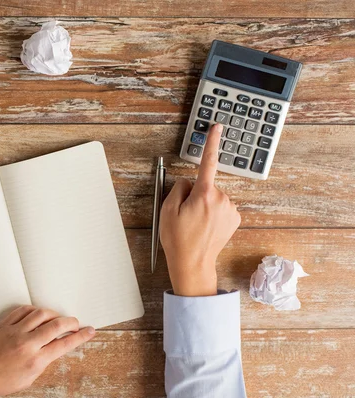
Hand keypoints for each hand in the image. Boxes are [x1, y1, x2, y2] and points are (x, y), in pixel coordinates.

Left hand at [0, 305, 94, 397]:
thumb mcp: (28, 379)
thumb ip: (43, 362)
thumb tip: (55, 348)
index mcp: (35, 361)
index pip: (65, 344)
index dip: (81, 336)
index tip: (90, 331)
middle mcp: (26, 343)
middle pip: (57, 324)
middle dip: (71, 322)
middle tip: (76, 323)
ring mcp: (14, 331)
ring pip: (41, 313)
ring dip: (54, 314)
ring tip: (58, 318)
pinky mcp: (3, 324)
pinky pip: (23, 310)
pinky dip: (35, 310)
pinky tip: (38, 314)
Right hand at [160, 123, 240, 296]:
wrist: (193, 264)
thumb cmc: (178, 239)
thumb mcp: (167, 210)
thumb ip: (178, 188)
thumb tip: (188, 182)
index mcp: (203, 194)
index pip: (207, 162)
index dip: (211, 142)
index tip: (217, 127)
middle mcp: (221, 199)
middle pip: (205, 185)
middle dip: (195, 195)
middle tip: (186, 215)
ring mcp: (230, 209)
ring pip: (213, 196)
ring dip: (204, 205)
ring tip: (195, 224)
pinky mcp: (235, 218)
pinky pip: (221, 207)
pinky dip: (213, 213)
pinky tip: (205, 227)